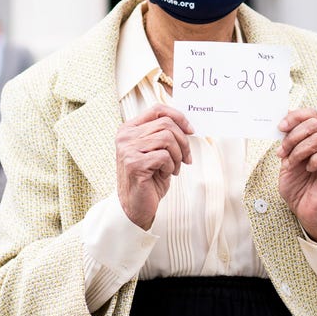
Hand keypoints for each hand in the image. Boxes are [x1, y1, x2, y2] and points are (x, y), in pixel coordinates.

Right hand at [115, 104, 194, 229]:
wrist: (136, 206)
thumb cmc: (149, 178)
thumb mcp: (156, 151)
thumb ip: (163, 134)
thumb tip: (187, 125)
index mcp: (129, 129)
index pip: (157, 109)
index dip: (178, 117)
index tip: (191, 130)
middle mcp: (125, 136)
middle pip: (166, 124)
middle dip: (183, 142)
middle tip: (185, 158)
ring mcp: (127, 149)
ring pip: (167, 138)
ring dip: (177, 156)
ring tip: (173, 168)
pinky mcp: (134, 164)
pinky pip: (164, 156)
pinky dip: (171, 166)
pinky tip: (164, 174)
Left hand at [277, 108, 316, 245]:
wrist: (305, 211)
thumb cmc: (298, 186)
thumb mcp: (288, 159)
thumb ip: (288, 141)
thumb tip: (282, 122)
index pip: (313, 114)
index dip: (295, 116)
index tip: (280, 127)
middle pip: (314, 123)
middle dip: (293, 136)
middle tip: (282, 151)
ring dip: (299, 149)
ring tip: (291, 163)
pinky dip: (313, 160)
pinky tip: (308, 169)